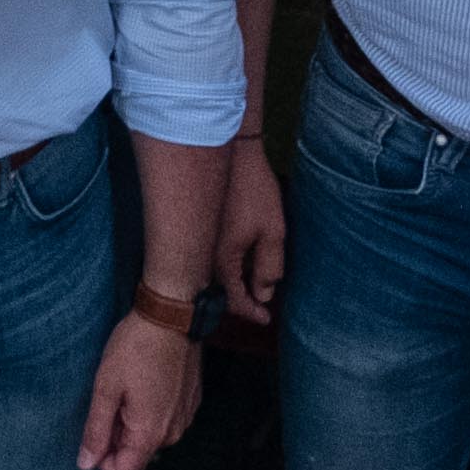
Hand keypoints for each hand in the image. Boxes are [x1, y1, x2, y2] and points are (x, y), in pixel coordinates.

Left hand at [78, 315, 202, 469]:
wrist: (173, 314)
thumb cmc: (135, 347)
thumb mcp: (106, 387)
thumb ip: (96, 430)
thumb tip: (85, 465)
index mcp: (150, 434)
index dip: (102, 459)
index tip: (97, 426)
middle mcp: (172, 434)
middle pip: (135, 456)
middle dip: (116, 435)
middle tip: (111, 397)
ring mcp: (185, 418)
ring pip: (149, 437)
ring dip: (133, 421)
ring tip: (129, 385)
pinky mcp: (190, 403)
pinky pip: (164, 420)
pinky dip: (151, 408)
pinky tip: (146, 379)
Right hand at [215, 135, 287, 323]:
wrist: (228, 150)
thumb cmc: (253, 189)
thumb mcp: (272, 230)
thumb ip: (269, 267)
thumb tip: (264, 294)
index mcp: (222, 260)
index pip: (235, 301)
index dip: (252, 313)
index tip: (267, 319)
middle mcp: (203, 255)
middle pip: (219, 291)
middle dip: (240, 301)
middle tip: (260, 304)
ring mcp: (197, 241)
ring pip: (213, 275)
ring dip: (233, 283)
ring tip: (254, 283)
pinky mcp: (197, 227)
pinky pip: (209, 257)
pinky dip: (225, 265)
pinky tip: (240, 258)